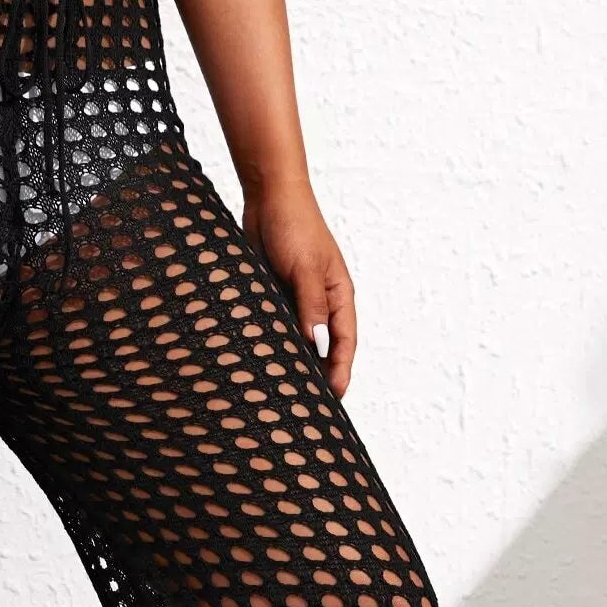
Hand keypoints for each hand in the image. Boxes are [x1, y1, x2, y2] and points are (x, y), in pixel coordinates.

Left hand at [242, 178, 355, 398]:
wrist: (268, 198)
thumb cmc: (294, 226)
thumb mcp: (305, 268)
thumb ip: (310, 305)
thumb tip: (317, 344)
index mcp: (339, 295)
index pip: (345, 342)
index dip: (340, 371)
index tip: (334, 397)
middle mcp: (321, 302)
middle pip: (323, 348)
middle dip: (319, 376)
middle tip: (308, 407)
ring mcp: (297, 301)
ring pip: (298, 341)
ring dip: (293, 363)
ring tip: (282, 393)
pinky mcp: (273, 297)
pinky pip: (275, 328)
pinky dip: (272, 345)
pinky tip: (261, 364)